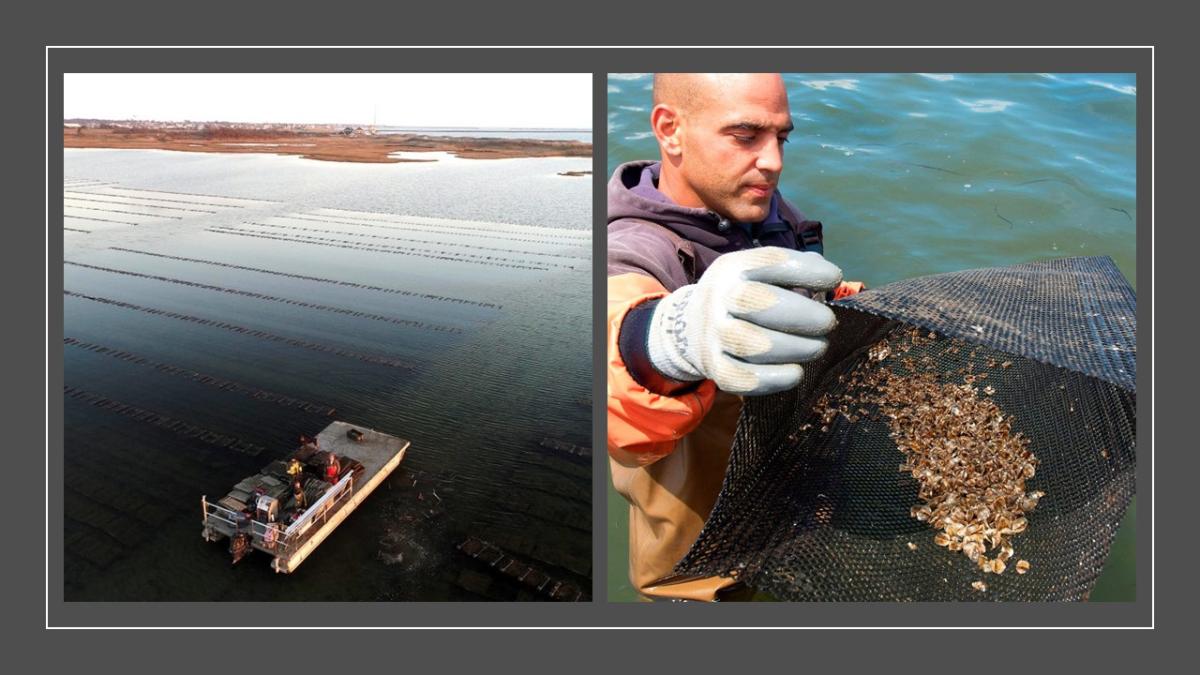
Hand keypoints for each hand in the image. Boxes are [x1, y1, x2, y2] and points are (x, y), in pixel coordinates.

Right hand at [647, 247, 841, 394]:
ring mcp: (713, 335)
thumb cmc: (742, 297)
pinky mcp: (714, 368)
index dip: (807, 270)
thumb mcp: (755, 273)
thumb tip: (829, 281)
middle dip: (802, 315)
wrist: (690, 327)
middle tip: (827, 323)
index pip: (769, 261)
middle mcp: (717, 298)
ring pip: (753, 345)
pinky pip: (743, 378)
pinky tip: (796, 372)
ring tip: (816, 347)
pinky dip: (775, 379)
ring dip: (795, 348)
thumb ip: (791, 272)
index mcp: (732, 269)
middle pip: (756, 302)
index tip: (834, 279)